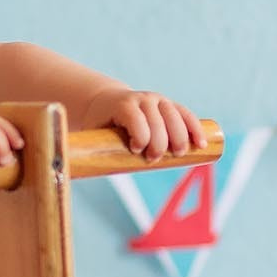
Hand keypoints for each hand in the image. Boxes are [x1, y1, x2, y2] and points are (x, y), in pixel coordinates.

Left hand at [85, 89, 203, 162]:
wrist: (107, 103)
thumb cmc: (100, 125)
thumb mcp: (92, 134)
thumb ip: (89, 151)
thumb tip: (74, 177)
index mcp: (122, 104)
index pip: (135, 117)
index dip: (140, 135)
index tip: (136, 151)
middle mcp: (143, 98)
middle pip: (158, 120)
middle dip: (159, 142)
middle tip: (154, 160)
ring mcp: (158, 101)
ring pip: (175, 117)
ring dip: (180, 137)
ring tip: (178, 155)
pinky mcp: (170, 106)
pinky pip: (187, 115)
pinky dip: (195, 129)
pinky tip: (202, 144)